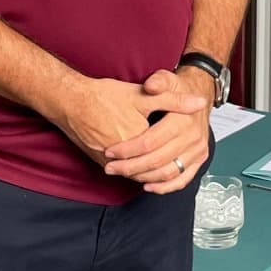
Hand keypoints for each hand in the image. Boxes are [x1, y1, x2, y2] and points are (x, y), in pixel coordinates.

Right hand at [53, 74, 205, 170]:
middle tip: (178, 159)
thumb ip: (173, 100)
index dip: (179, 152)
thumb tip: (199, 103)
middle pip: (152, 170)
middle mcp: (124, 156)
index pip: (165, 155)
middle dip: (166, 167)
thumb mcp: (143, 95)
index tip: (186, 144)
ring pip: (137, 175)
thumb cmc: (104, 96)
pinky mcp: (100, 162)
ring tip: (163, 165)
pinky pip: (122, 174)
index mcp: (139, 139)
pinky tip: (141, 166)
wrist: (71, 101)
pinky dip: (134, 172)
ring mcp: (110, 162)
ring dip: (151, 173)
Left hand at [102, 67, 212, 193]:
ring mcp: (197, 151)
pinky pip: (182, 179)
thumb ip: (158, 81)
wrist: (200, 96)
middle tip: (111, 167)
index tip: (110, 151)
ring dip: (143, 177)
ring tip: (123, 174)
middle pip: (157, 160)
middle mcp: (193, 137)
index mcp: (183, 120)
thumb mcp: (168, 79)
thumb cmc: (180, 89)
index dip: (128, 149)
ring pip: (168, 172)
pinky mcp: (198, 160)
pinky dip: (164, 187)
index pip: (150, 141)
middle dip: (130, 166)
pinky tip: (147, 186)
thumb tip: (151, 85)